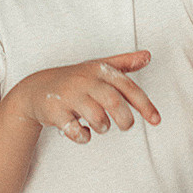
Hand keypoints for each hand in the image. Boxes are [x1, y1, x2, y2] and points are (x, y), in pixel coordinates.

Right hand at [15, 51, 159, 143]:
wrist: (35, 89)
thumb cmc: (74, 79)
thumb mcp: (98, 67)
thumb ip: (124, 63)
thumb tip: (148, 55)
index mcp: (99, 70)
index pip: (128, 87)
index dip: (145, 105)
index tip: (157, 121)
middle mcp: (85, 80)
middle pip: (114, 102)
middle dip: (125, 119)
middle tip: (125, 125)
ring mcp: (69, 96)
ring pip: (97, 118)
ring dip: (103, 127)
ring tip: (100, 124)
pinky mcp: (55, 112)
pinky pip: (76, 130)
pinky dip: (83, 136)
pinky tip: (82, 132)